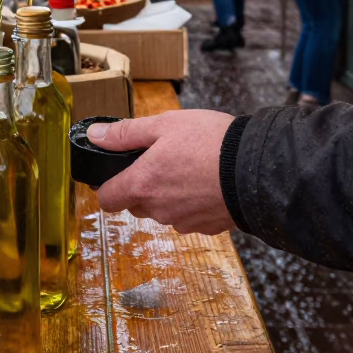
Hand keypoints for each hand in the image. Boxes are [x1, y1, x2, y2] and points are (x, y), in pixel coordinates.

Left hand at [88, 109, 236, 234]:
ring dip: (168, 194)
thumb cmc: (210, 142)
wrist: (257, 169)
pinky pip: (189, 216)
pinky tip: (206, 182)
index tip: (117, 171)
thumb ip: (125, 133)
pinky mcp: (207, 227)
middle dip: (141, 185)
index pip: (107, 199)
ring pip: (163, 210)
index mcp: (142, 185)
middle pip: (135, 204)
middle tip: (161, 159)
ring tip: (189, 166)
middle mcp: (159, 210)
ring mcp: (184, 222)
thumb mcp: (164, 124)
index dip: (108, 184)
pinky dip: (192, 202)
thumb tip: (95, 136)